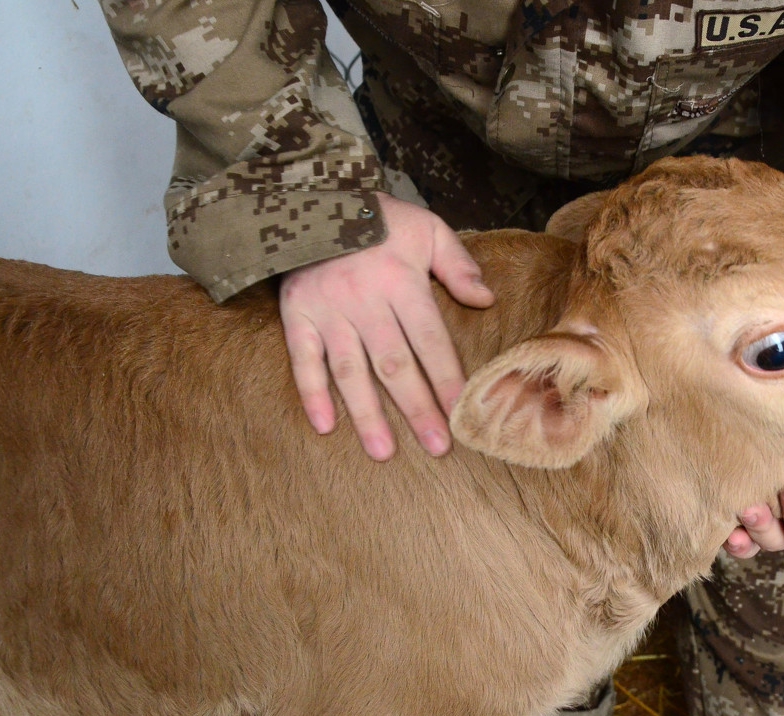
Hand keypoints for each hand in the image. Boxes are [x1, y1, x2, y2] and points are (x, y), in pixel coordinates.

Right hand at [280, 193, 493, 459]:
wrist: (312, 195)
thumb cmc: (379, 217)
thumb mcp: (426, 227)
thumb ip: (457, 264)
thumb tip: (486, 300)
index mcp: (400, 283)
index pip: (430, 341)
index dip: (446, 378)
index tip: (462, 412)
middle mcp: (364, 302)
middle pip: (394, 365)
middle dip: (417, 408)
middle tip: (437, 447)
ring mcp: (328, 311)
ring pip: (350, 371)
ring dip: (366, 414)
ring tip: (383, 452)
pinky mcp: (297, 314)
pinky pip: (303, 359)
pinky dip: (311, 393)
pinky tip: (325, 426)